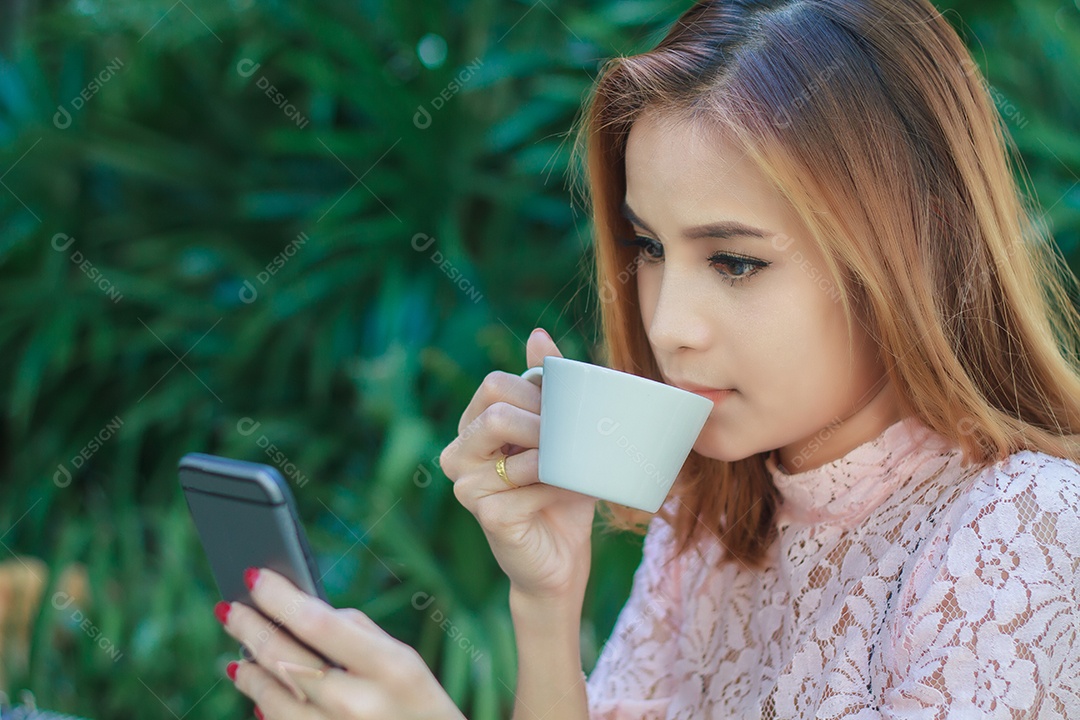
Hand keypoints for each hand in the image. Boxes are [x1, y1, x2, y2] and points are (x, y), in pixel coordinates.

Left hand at [216, 567, 465, 719]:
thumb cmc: (419, 704)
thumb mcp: (406, 661)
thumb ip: (359, 633)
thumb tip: (304, 613)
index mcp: (389, 668)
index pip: (319, 623)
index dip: (279, 597)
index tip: (254, 576)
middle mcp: (359, 705)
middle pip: (285, 659)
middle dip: (250, 628)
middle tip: (228, 608)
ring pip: (271, 698)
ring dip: (248, 671)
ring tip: (237, 654)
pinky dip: (263, 705)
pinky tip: (258, 690)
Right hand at [438, 328, 596, 600]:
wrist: (562, 558)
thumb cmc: (560, 491)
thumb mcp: (559, 432)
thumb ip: (546, 384)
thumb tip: (537, 334)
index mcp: (471, 426)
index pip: (494, 385)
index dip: (535, 393)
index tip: (562, 412)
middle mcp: (457, 453)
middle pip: (496, 412)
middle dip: (543, 422)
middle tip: (569, 440)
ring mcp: (466, 486)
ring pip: (516, 447)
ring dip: (558, 457)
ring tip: (574, 469)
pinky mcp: (487, 515)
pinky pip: (533, 484)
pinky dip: (561, 487)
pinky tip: (567, 497)